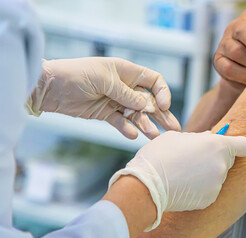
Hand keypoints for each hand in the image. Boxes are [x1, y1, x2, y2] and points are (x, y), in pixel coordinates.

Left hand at [27, 57, 180, 138]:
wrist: (51, 88)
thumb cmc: (76, 74)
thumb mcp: (104, 79)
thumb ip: (125, 93)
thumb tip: (145, 105)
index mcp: (127, 72)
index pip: (154, 81)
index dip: (163, 92)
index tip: (163, 106)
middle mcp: (125, 87)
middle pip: (150, 101)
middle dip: (162, 114)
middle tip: (174, 129)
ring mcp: (116, 101)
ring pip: (137, 115)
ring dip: (147, 125)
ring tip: (156, 137)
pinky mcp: (106, 114)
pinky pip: (121, 123)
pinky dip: (127, 129)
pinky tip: (133, 135)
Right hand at [108, 131, 245, 230]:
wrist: (147, 185)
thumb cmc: (159, 156)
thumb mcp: (176, 136)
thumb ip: (198, 137)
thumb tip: (207, 137)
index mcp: (216, 145)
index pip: (244, 145)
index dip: (237, 145)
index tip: (230, 147)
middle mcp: (221, 165)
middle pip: (227, 160)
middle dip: (215, 158)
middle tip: (194, 158)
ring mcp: (217, 184)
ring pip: (217, 175)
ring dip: (206, 173)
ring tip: (185, 172)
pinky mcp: (210, 199)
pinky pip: (210, 189)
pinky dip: (201, 187)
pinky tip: (184, 184)